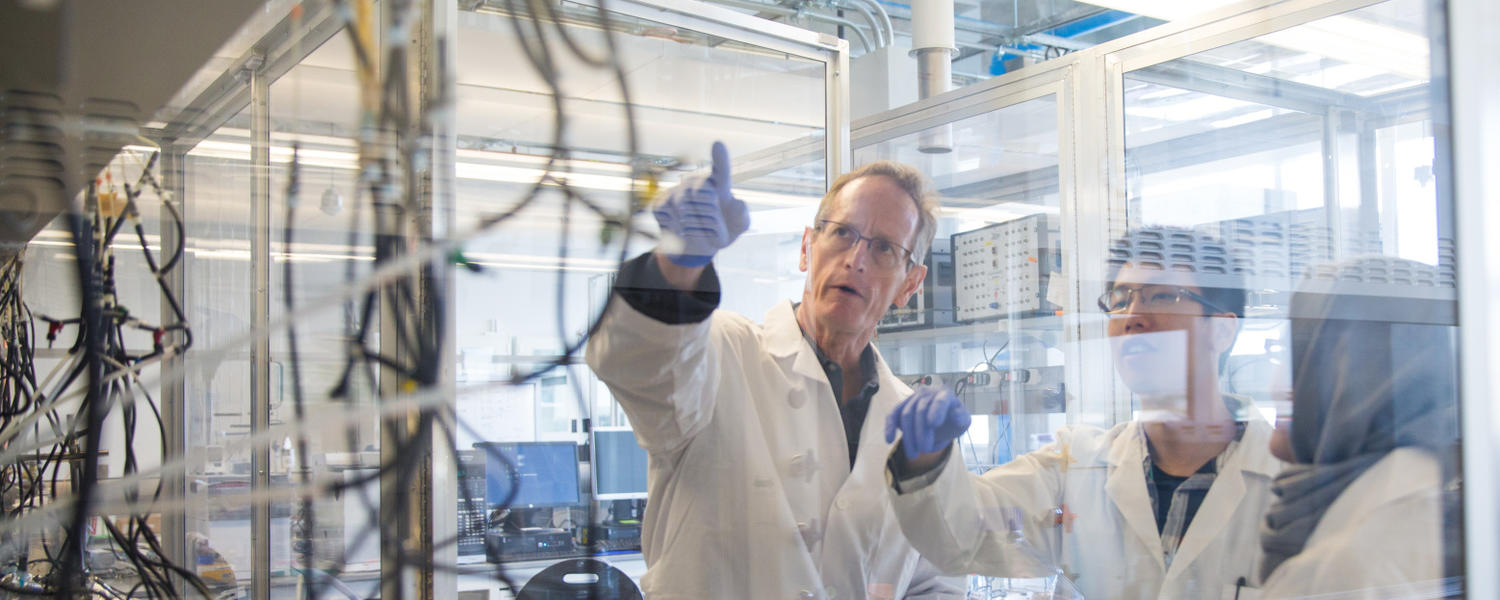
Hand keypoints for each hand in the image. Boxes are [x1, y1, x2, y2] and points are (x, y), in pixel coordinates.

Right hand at [653, 141, 748, 266]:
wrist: (697, 247)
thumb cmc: (722, 231)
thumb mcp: (738, 226)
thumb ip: (742, 216)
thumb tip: (739, 203)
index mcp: (718, 184)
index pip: (720, 170)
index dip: (720, 158)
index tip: (718, 145)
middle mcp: (696, 183)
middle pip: (703, 194)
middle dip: (711, 217)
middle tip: (715, 228)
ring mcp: (677, 192)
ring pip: (683, 206)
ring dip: (695, 226)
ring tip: (701, 234)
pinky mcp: (661, 203)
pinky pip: (669, 216)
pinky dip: (678, 230)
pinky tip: (683, 233)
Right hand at [885, 385, 971, 460]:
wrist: (941, 420)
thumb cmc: (953, 420)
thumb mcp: (963, 420)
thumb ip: (962, 418)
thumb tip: (957, 416)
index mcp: (945, 394)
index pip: (940, 400)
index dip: (936, 410)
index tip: (934, 424)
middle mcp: (927, 393)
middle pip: (921, 411)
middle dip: (922, 432)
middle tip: (925, 450)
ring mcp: (912, 399)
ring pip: (906, 415)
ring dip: (908, 436)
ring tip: (913, 455)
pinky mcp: (901, 407)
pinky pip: (893, 415)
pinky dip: (889, 426)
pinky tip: (889, 440)